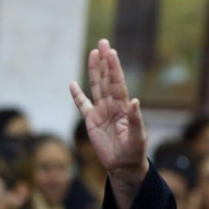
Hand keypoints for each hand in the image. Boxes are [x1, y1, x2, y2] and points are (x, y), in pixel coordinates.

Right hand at [69, 39, 147, 180]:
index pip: (118, 84)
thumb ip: (135, 120)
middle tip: (103, 42)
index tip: (111, 52)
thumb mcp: (137, 137)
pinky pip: (82, 105)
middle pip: (107, 80)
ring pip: (96, 87)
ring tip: (93, 53)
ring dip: (94, 71)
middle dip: (105, 62)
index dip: (114, 68)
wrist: (124, 166)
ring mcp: (101, 112)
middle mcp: (112, 106)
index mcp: (124, 108)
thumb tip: (135, 102)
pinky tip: (72, 84)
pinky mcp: (91, 121)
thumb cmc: (134, 152)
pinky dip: (76, 95)